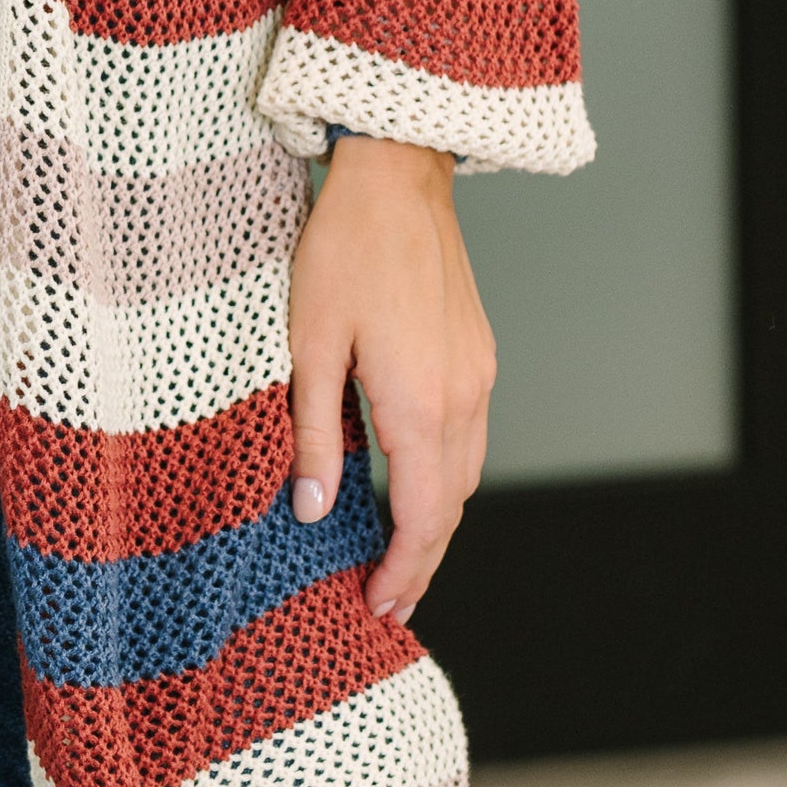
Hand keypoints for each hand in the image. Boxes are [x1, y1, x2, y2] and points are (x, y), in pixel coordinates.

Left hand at [287, 135, 495, 628]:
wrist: (398, 177)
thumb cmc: (343, 251)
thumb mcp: (308, 344)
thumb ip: (313, 433)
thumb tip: (314, 510)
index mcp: (421, 404)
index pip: (422, 518)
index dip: (404, 572)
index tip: (380, 608)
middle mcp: (464, 398)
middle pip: (451, 507)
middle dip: (423, 561)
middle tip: (389, 602)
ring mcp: (478, 374)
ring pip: (466, 474)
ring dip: (437, 522)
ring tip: (400, 556)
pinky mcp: (478, 353)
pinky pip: (470, 436)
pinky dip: (447, 477)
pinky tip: (416, 482)